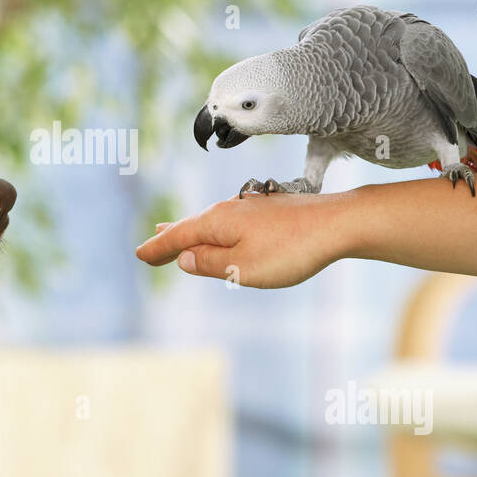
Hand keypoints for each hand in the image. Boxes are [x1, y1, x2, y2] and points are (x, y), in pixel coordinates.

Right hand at [134, 192, 350, 287]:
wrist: (338, 224)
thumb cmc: (291, 249)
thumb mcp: (243, 267)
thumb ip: (211, 264)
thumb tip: (185, 259)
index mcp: (216, 223)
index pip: (178, 238)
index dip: (158, 249)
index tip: (139, 255)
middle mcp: (228, 210)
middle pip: (191, 227)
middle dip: (170, 239)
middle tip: (149, 248)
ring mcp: (249, 209)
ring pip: (211, 224)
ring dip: (191, 233)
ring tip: (175, 235)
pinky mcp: (268, 212)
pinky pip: (230, 222)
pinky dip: (215, 231)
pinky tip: (222, 233)